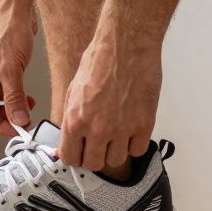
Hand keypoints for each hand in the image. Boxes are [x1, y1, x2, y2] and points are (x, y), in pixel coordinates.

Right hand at [0, 3, 38, 135]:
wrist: (14, 11)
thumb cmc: (6, 31)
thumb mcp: (12, 69)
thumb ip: (14, 98)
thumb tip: (19, 121)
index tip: (16, 129)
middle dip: (6, 118)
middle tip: (25, 121)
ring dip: (12, 109)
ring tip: (28, 108)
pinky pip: (5, 95)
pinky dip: (16, 100)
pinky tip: (28, 98)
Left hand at [59, 30, 161, 170]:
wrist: (126, 46)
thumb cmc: (100, 61)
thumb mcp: (73, 90)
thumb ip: (69, 118)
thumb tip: (67, 139)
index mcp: (76, 119)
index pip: (69, 157)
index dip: (72, 156)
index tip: (76, 152)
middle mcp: (98, 128)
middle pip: (93, 164)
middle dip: (92, 156)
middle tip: (95, 144)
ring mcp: (123, 129)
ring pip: (116, 161)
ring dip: (113, 151)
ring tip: (113, 135)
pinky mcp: (144, 125)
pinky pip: (138, 151)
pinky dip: (133, 144)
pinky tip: (129, 131)